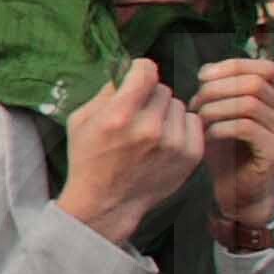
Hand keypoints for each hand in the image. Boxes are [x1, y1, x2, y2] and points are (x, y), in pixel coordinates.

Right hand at [57, 71, 209, 232]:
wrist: (106, 203)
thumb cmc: (88, 159)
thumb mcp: (81, 120)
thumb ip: (105, 92)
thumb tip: (128, 71)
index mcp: (119, 116)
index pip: (146, 70)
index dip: (139, 70)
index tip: (135, 77)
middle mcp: (150, 127)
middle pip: (163, 89)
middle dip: (150, 96)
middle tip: (139, 112)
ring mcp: (174, 143)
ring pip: (178, 105)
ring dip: (166, 112)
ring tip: (151, 130)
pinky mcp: (191, 155)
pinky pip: (193, 122)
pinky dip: (181, 127)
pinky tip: (166, 139)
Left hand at [192, 56, 273, 231]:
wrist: (239, 197)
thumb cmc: (229, 156)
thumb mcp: (225, 116)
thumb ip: (224, 93)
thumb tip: (207, 71)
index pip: (266, 69)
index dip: (233, 66)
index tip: (203, 77)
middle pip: (256, 83)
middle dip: (218, 88)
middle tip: (196, 102)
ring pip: (250, 104)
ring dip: (216, 107)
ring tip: (199, 118)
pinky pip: (246, 127)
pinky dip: (221, 126)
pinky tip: (208, 135)